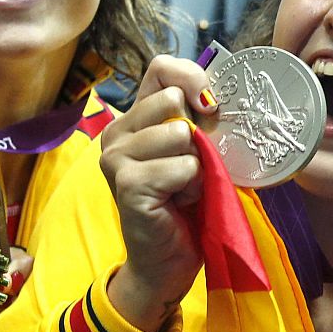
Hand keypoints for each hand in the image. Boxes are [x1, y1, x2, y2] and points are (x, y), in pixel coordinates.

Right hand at [102, 54, 218, 331]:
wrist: (166, 262)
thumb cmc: (185, 206)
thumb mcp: (193, 154)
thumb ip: (196, 121)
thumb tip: (216, 97)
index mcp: (133, 120)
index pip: (161, 69)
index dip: (192, 78)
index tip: (211, 105)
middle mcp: (116, 133)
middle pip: (173, 101)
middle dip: (197, 135)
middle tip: (190, 168)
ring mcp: (116, 158)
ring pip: (182, 136)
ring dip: (197, 167)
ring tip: (184, 190)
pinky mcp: (127, 184)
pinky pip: (183, 167)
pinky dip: (193, 187)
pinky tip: (179, 204)